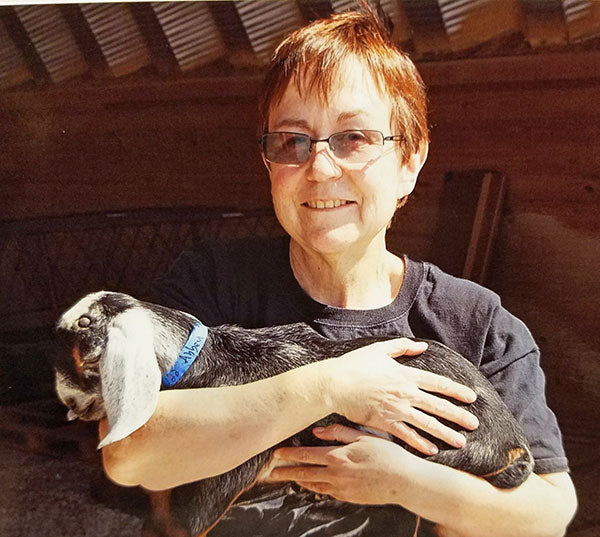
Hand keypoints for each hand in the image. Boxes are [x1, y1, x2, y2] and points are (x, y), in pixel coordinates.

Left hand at [270, 424, 409, 504]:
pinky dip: (316, 488)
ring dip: (299, 481)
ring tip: (289, 478)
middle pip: (305, 473)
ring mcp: (342, 488)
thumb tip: (317, 432)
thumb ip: (338, 433)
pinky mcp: (349, 498)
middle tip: (271, 473)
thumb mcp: (363, 437)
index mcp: (339, 457)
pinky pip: (327, 493)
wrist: (404, 481)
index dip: (290, 455)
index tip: (276, 455)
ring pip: (314, 485)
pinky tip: (312, 485)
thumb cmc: (386, 455)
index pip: (307, 455)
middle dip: (286, 472)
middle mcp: (337, 474)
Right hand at [328, 338, 478, 454]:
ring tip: (461, 441)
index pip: (437, 383)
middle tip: (474, 423)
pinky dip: (419, 443)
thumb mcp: (379, 350)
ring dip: (445, 433)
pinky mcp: (383, 423)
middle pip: (437, 405)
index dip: (455, 390)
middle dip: (458, 415)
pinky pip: (406, 435)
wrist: (335, 383)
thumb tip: (422, 346)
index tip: (471, 397)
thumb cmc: (355, 365)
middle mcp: (404, 393)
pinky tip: (431, 450)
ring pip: (426, 423)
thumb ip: (402, 347)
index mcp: (405, 375)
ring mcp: (395, 409)